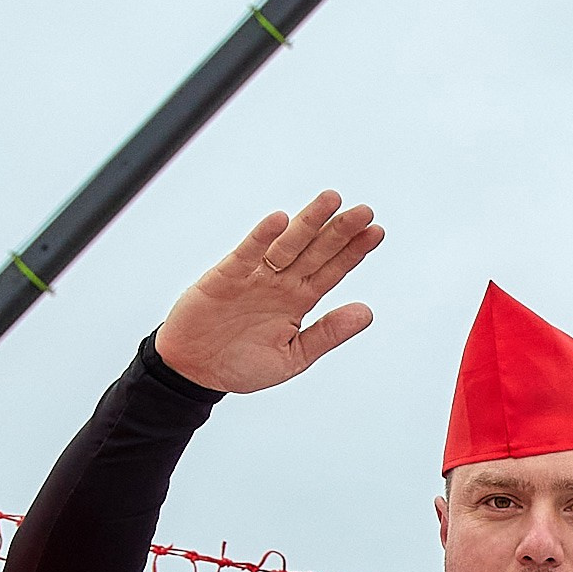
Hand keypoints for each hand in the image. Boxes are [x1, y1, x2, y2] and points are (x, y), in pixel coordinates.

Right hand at [154, 192, 384, 394]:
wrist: (195, 370)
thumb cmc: (242, 364)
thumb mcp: (294, 358)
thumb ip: (328, 333)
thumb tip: (368, 313)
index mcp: (298, 301)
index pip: (332, 270)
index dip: (353, 251)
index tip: (376, 232)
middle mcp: (280, 283)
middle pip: (315, 251)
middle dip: (340, 231)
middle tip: (364, 211)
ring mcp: (254, 277)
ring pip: (286, 244)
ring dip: (309, 222)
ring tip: (332, 201)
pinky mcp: (226, 277)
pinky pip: (246, 254)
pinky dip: (261, 237)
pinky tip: (280, 220)